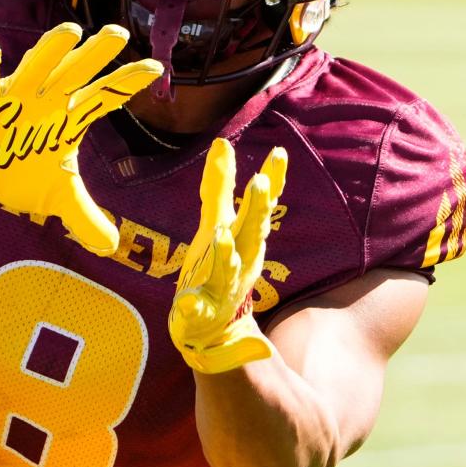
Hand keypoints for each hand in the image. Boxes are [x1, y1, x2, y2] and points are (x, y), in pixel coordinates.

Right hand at [0, 23, 162, 253]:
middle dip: (96, 53)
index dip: (128, 82)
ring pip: (37, 66)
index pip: (105, 95)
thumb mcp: (56, 197)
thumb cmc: (19, 175)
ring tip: (72, 32)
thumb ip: (84, 217)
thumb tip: (112, 247)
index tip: (157, 69)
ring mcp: (16, 95)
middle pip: (76, 71)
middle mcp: (47, 99)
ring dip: (52, 50)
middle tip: (118, 34)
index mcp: (69, 116)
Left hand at [169, 138, 286, 373]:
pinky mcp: (203, 311)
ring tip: (219, 234)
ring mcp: (223, 287)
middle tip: (261, 183)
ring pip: (229, 269)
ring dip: (227, 252)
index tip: (278, 153)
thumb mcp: (218, 222)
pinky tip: (187, 302)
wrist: (213, 324)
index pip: (261, 206)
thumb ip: (219, 186)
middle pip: (253, 233)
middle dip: (258, 210)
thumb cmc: (218, 265)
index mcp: (246, 238)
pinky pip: (198, 308)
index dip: (272, 180)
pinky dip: (194, 306)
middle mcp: (242, 259)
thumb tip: (221, 142)